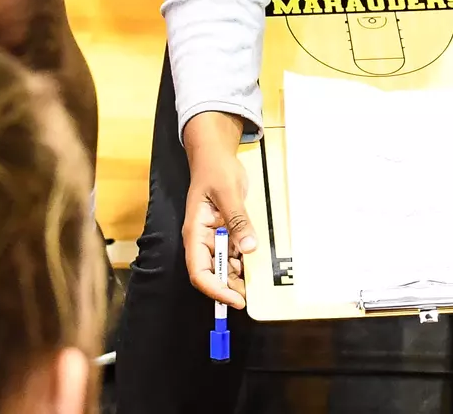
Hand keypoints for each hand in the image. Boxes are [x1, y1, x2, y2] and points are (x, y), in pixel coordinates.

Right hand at [182, 112, 254, 309]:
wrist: (215, 154)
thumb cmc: (215, 169)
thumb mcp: (228, 192)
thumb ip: (238, 220)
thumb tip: (248, 248)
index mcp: (195, 232)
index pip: (199, 271)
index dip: (215, 288)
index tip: (235, 299)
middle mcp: (202, 239)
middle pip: (212, 273)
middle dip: (229, 286)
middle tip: (252, 295)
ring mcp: (214, 236)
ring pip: (224, 265)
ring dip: (238, 275)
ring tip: (257, 282)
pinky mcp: (226, 231)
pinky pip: (234, 252)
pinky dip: (244, 260)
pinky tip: (257, 263)